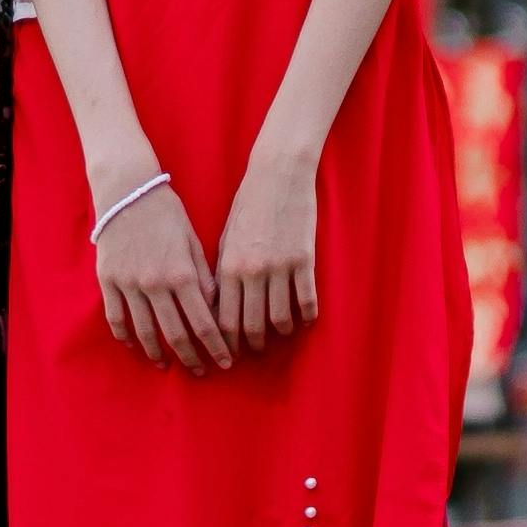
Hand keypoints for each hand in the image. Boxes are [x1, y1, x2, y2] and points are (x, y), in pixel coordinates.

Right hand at [96, 174, 230, 370]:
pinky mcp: (108, 282)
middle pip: (175, 335)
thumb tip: (214, 309)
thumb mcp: (192, 241)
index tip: (226, 362)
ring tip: (167, 365)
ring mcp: (129, 285)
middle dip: (192, 358)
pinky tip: (136, 347)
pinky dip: (126, 338)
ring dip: (158, 354)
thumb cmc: (166, 212)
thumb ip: (203, 277)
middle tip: (201, 371)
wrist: (126, 190)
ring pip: (144, 333)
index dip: (216, 347)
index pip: (203, 323)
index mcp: (182, 273)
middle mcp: (155, 284)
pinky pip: (116, 319)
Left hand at [214, 133, 320, 350]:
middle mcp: (253, 271)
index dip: (227, 342)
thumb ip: (223, 273)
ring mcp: (280, 267)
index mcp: (229, 266)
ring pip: (280, 318)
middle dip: (253, 345)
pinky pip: (306, 301)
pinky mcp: (304, 260)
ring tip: (281, 333)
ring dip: (280, 332)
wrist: (278, 173)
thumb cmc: (248, 203)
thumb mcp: (226, 238)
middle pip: (252, 326)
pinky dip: (305, 316)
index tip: (230, 353)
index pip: (225, 319)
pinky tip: (304, 319)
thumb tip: (220, 307)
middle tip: (256, 350)